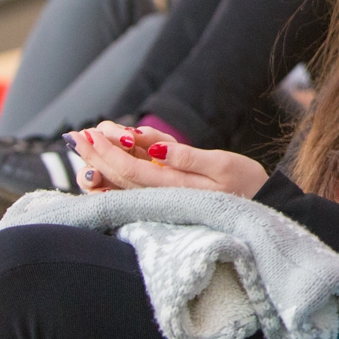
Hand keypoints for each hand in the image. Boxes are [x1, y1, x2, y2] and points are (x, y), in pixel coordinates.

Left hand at [68, 121, 269, 198]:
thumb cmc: (246, 183)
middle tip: (76, 136)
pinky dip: (121, 167)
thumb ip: (188, 158)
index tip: (92, 134)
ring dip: (104, 160)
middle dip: (97, 154)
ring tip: (88, 140)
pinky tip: (109, 159)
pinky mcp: (172, 191)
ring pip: (126, 178)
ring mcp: (166, 194)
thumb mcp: (223, 165)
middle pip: (120, 174)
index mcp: (174, 186)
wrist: (262, 204)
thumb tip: (154, 149)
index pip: (130, 169)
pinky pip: (139, 180)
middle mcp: (164, 193)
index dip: (108, 152)